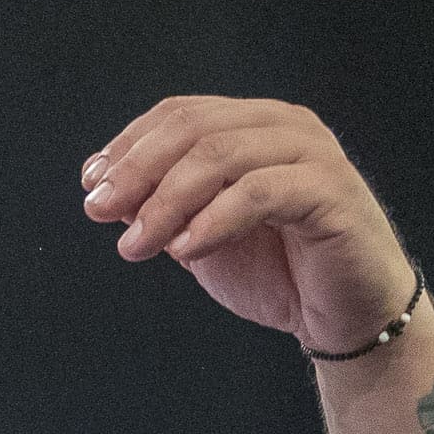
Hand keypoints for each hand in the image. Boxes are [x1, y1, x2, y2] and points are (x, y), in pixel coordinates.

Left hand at [80, 97, 414, 354]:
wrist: (341, 318)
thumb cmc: (278, 274)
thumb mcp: (201, 239)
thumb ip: (163, 211)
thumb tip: (106, 195)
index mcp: (253, 127)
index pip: (181, 114)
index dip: (130, 145)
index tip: (91, 184)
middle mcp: (283, 127)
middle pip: (195, 128)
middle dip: (138, 169)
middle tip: (100, 209)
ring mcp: (311, 154)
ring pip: (222, 155)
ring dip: (167, 201)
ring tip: (135, 245)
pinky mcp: (331, 191)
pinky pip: (260, 192)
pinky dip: (214, 219)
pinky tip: (185, 250)